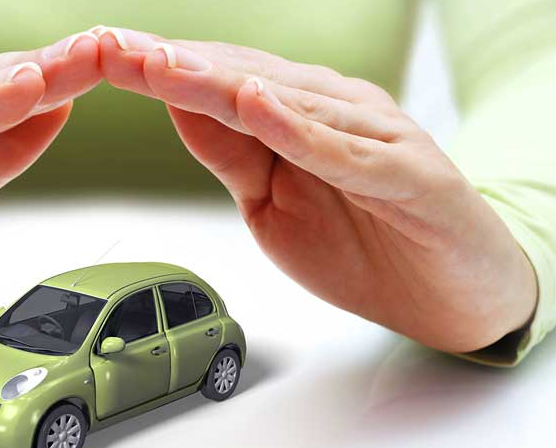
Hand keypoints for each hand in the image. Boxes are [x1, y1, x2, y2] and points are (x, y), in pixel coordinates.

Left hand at [94, 27, 536, 351]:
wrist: (456, 293)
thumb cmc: (366, 243)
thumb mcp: (272, 203)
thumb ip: (232, 155)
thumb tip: (176, 109)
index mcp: (299, 114)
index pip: (217, 82)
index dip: (158, 69)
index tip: (99, 56)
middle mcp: (335, 109)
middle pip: (242, 78)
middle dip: (171, 64)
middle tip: (110, 46)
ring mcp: (374, 136)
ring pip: (286, 102)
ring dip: (218, 82)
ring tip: (161, 65)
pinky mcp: (410, 173)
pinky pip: (345, 151)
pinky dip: (299, 128)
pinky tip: (256, 105)